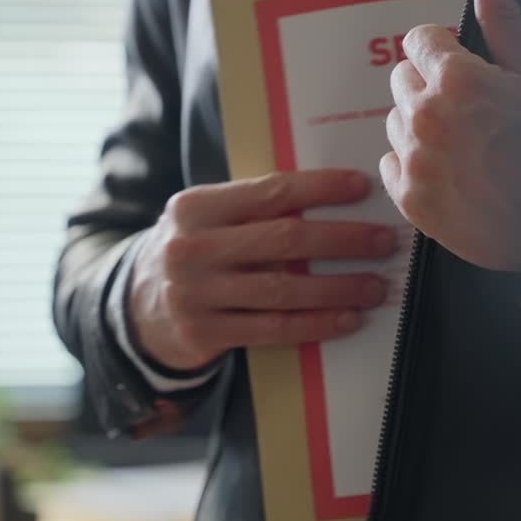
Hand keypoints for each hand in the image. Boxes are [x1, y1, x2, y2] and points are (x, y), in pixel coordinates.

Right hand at [129, 169, 398, 370]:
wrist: (136, 308)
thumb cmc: (193, 253)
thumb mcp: (207, 220)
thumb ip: (253, 208)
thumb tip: (333, 196)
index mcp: (195, 207)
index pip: (270, 192)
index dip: (321, 188)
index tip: (363, 186)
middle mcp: (191, 248)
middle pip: (284, 240)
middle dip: (343, 240)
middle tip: (383, 240)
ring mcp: (194, 294)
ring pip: (283, 289)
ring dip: (338, 288)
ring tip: (374, 285)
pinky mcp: (203, 333)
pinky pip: (272, 328)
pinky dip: (315, 323)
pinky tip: (346, 318)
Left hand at [381, 0, 520, 271]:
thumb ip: (504, 22)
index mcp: (458, 81)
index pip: (419, 39)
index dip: (443, 51)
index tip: (462, 69)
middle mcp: (427, 117)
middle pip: (403, 78)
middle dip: (431, 86)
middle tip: (470, 111)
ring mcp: (415, 160)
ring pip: (396, 121)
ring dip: (420, 125)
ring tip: (464, 145)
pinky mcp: (409, 199)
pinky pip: (390, 163)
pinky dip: (413, 165)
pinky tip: (451, 171)